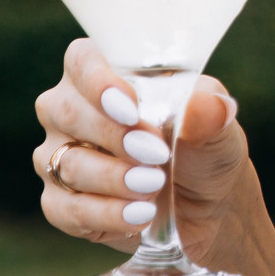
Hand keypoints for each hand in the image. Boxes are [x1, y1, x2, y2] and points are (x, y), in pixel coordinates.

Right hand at [31, 38, 247, 258]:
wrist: (208, 203)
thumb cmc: (203, 147)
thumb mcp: (216, 124)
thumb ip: (209, 111)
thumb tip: (212, 107)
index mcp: (104, 75)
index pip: (81, 60)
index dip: (99, 82)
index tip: (130, 108)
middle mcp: (69, 112)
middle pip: (66, 112)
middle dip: (112, 135)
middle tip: (157, 154)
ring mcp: (58, 158)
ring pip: (68, 164)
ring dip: (114, 177)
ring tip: (155, 185)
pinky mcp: (61, 204)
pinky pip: (66, 209)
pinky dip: (106, 214)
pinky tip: (139, 215)